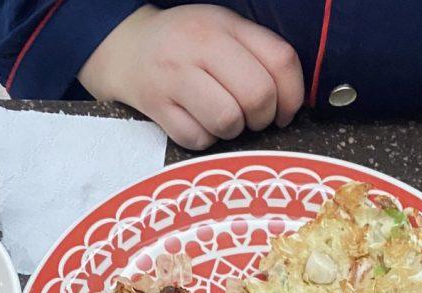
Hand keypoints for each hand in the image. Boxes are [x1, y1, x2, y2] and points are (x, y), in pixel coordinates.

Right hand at [79, 3, 304, 149]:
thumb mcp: (225, 32)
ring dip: (232, 130)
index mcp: (224, 25)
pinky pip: (198, 139)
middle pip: (257, 95)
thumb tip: (290, 104)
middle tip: (251, 118)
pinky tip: (197, 122)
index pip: (280, 60)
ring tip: (222, 118)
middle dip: (262, 117)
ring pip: (228, 121)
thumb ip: (260, 56)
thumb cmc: (188, 46)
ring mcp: (175, 77)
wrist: (129, 50)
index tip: (284, 111)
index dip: (292, 96)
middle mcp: (199, 45)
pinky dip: (204, 139)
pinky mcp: (157, 107)